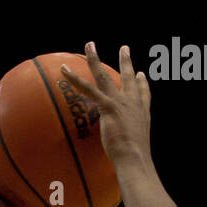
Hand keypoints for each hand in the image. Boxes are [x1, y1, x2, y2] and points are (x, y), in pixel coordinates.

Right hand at [0, 141, 75, 206]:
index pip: (35, 185)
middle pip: (23, 164)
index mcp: (15, 197)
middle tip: (51, 138)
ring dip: (12, 140)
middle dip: (35, 153)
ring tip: (25, 124)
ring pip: (4, 153)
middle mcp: (3, 183)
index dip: (48, 176)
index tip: (66, 165)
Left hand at [60, 43, 150, 163]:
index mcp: (142, 113)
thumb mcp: (136, 150)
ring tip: (90, 45)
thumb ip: (131, 146)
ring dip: (95, 59)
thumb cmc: (135, 161)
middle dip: (126, 61)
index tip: (140, 74)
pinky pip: (88, 89)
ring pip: (104, 76)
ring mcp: (120, 103)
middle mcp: (133, 104)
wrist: (135, 160)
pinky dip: (74, 79)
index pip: (143, 94)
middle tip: (124, 48)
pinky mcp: (108, 106)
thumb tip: (128, 158)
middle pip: (129, 78)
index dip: (142, 84)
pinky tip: (64, 70)